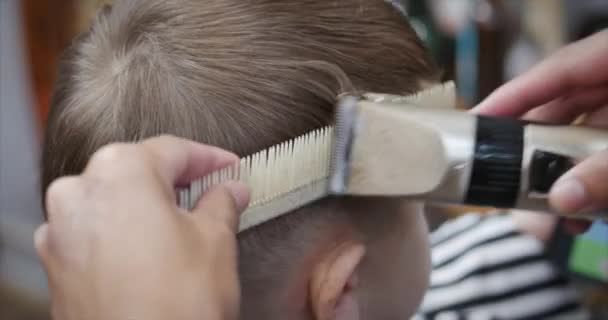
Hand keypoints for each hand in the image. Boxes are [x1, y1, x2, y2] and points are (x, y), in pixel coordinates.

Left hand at [35, 136, 249, 319]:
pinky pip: (96, 233)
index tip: (229, 169)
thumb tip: (229, 190)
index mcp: (119, 171)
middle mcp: (79, 193)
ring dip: (149, 207)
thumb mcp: (216, 241)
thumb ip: (222, 204)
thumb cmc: (176, 305)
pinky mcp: (57, 266)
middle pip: (138, 171)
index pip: (174, 150)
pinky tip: (152, 251)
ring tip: (185, 225)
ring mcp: (61, 231)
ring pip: (114, 201)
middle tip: (212, 193)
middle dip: (178, 181)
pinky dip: (124, 233)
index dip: (210, 159)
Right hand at [474, 30, 607, 233]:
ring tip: (550, 214)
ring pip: (582, 140)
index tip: (474, 123)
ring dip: (564, 178)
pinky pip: (603, 153)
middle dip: (535, 155)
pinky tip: (586, 213)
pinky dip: (592, 182)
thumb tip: (562, 200)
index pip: (556, 71)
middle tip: (504, 182)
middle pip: (561, 112)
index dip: (512, 97)